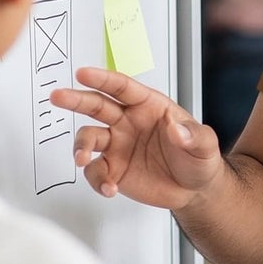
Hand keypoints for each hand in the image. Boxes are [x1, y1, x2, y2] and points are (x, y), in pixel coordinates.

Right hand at [51, 66, 223, 209]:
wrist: (195, 190)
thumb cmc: (199, 159)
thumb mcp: (205, 145)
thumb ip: (194, 136)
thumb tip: (177, 129)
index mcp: (149, 106)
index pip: (123, 88)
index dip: (103, 79)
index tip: (83, 73)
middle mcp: (128, 122)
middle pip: (96, 105)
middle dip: (76, 100)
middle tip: (58, 96)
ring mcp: (118, 145)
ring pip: (88, 138)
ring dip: (81, 147)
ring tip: (83, 158)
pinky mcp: (113, 169)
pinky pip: (95, 171)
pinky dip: (97, 180)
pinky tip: (110, 188)